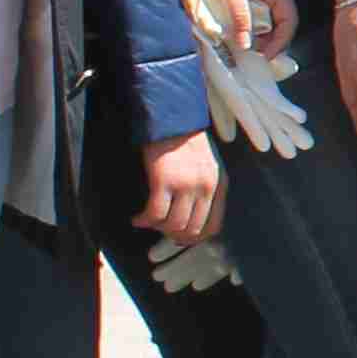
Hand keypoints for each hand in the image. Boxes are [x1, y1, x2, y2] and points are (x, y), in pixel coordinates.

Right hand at [139, 130, 226, 244]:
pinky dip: (144, 220)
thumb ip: (205, 189)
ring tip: (147, 222)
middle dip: (174, 236)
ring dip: (158, 229)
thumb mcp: (208, 166)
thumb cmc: (187, 141)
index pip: (213, 226)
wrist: (173, 118)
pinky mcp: (164, 181)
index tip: (181, 239)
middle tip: (160, 231)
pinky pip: (155, 213)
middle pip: (192, 229)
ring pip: (173, 225)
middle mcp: (205, 187)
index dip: (196, 238)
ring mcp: (185, 185)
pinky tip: (137, 218)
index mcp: (219, 185)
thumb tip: (190, 217)